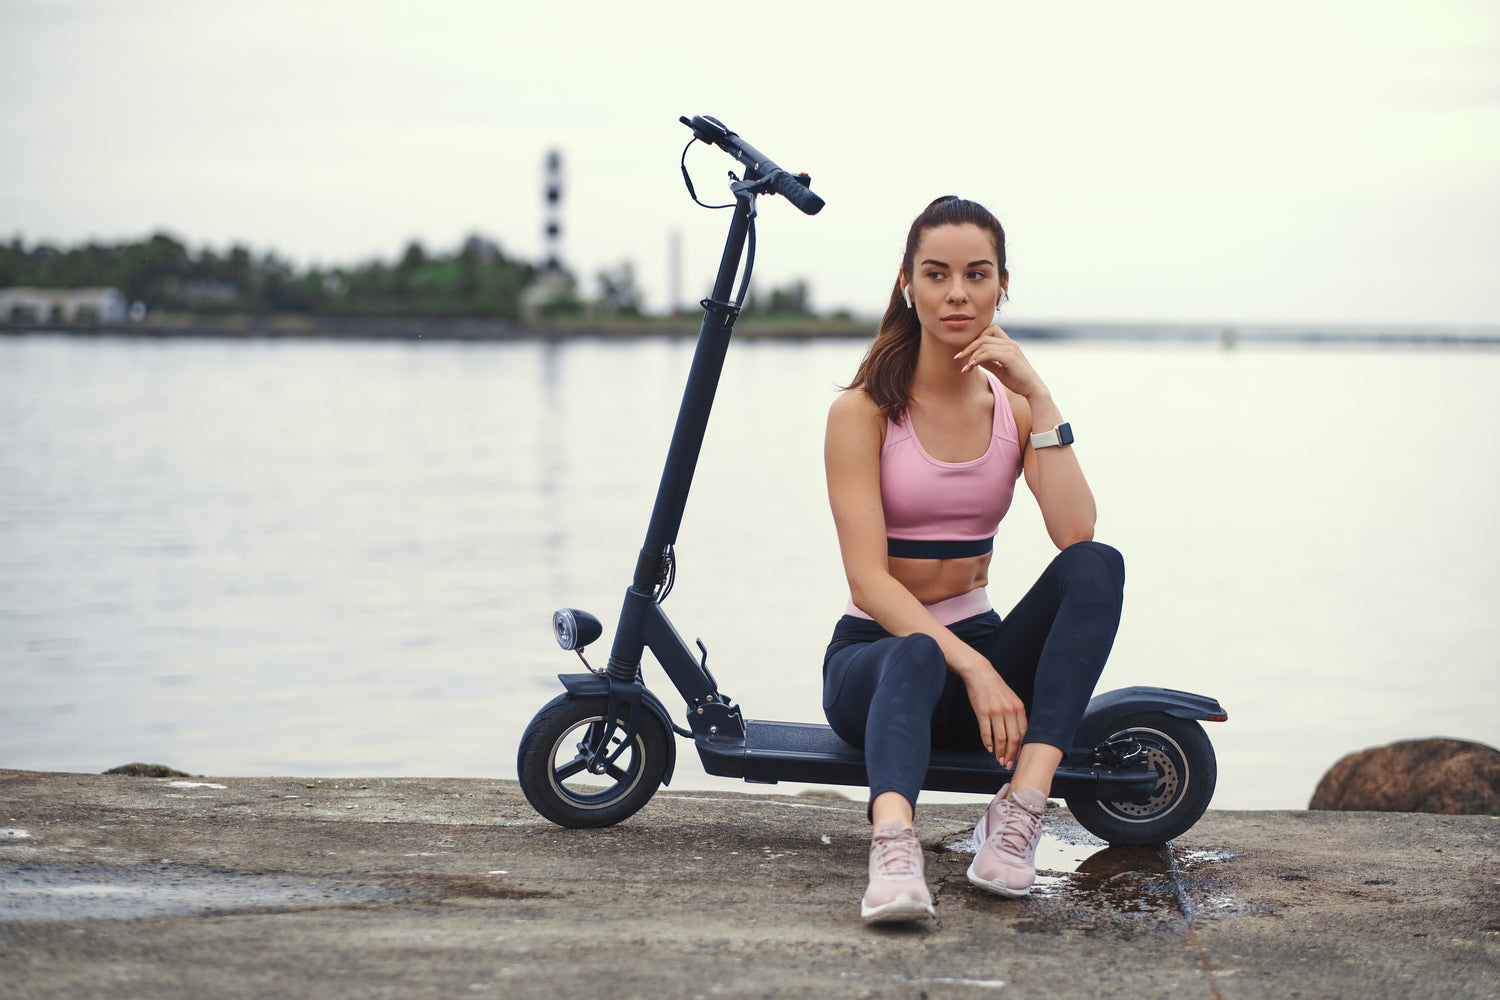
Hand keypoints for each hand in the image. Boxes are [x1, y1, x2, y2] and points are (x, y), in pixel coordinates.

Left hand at [955, 325, 1044, 399]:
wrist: (1032, 389)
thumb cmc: (1017, 380)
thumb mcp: (999, 369)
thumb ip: (988, 362)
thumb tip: (974, 358)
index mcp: (1008, 343)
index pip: (990, 330)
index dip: (976, 338)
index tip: (966, 351)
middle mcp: (1010, 343)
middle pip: (983, 336)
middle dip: (968, 347)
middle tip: (958, 357)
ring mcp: (1011, 349)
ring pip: (984, 344)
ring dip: (971, 355)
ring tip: (966, 367)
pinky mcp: (1010, 357)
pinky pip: (988, 353)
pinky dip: (977, 359)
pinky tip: (972, 367)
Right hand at [955, 651, 1027, 768]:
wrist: (980, 673)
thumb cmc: (994, 686)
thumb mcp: (1010, 698)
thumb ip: (1015, 714)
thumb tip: (1017, 734)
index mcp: (1019, 708)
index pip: (1024, 734)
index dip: (1021, 749)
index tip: (1019, 758)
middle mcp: (1009, 711)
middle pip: (1014, 739)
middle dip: (1012, 755)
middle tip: (1008, 764)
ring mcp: (996, 712)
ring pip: (1000, 738)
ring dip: (1000, 752)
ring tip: (998, 759)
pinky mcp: (982, 712)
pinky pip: (986, 732)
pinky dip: (987, 743)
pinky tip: (988, 748)